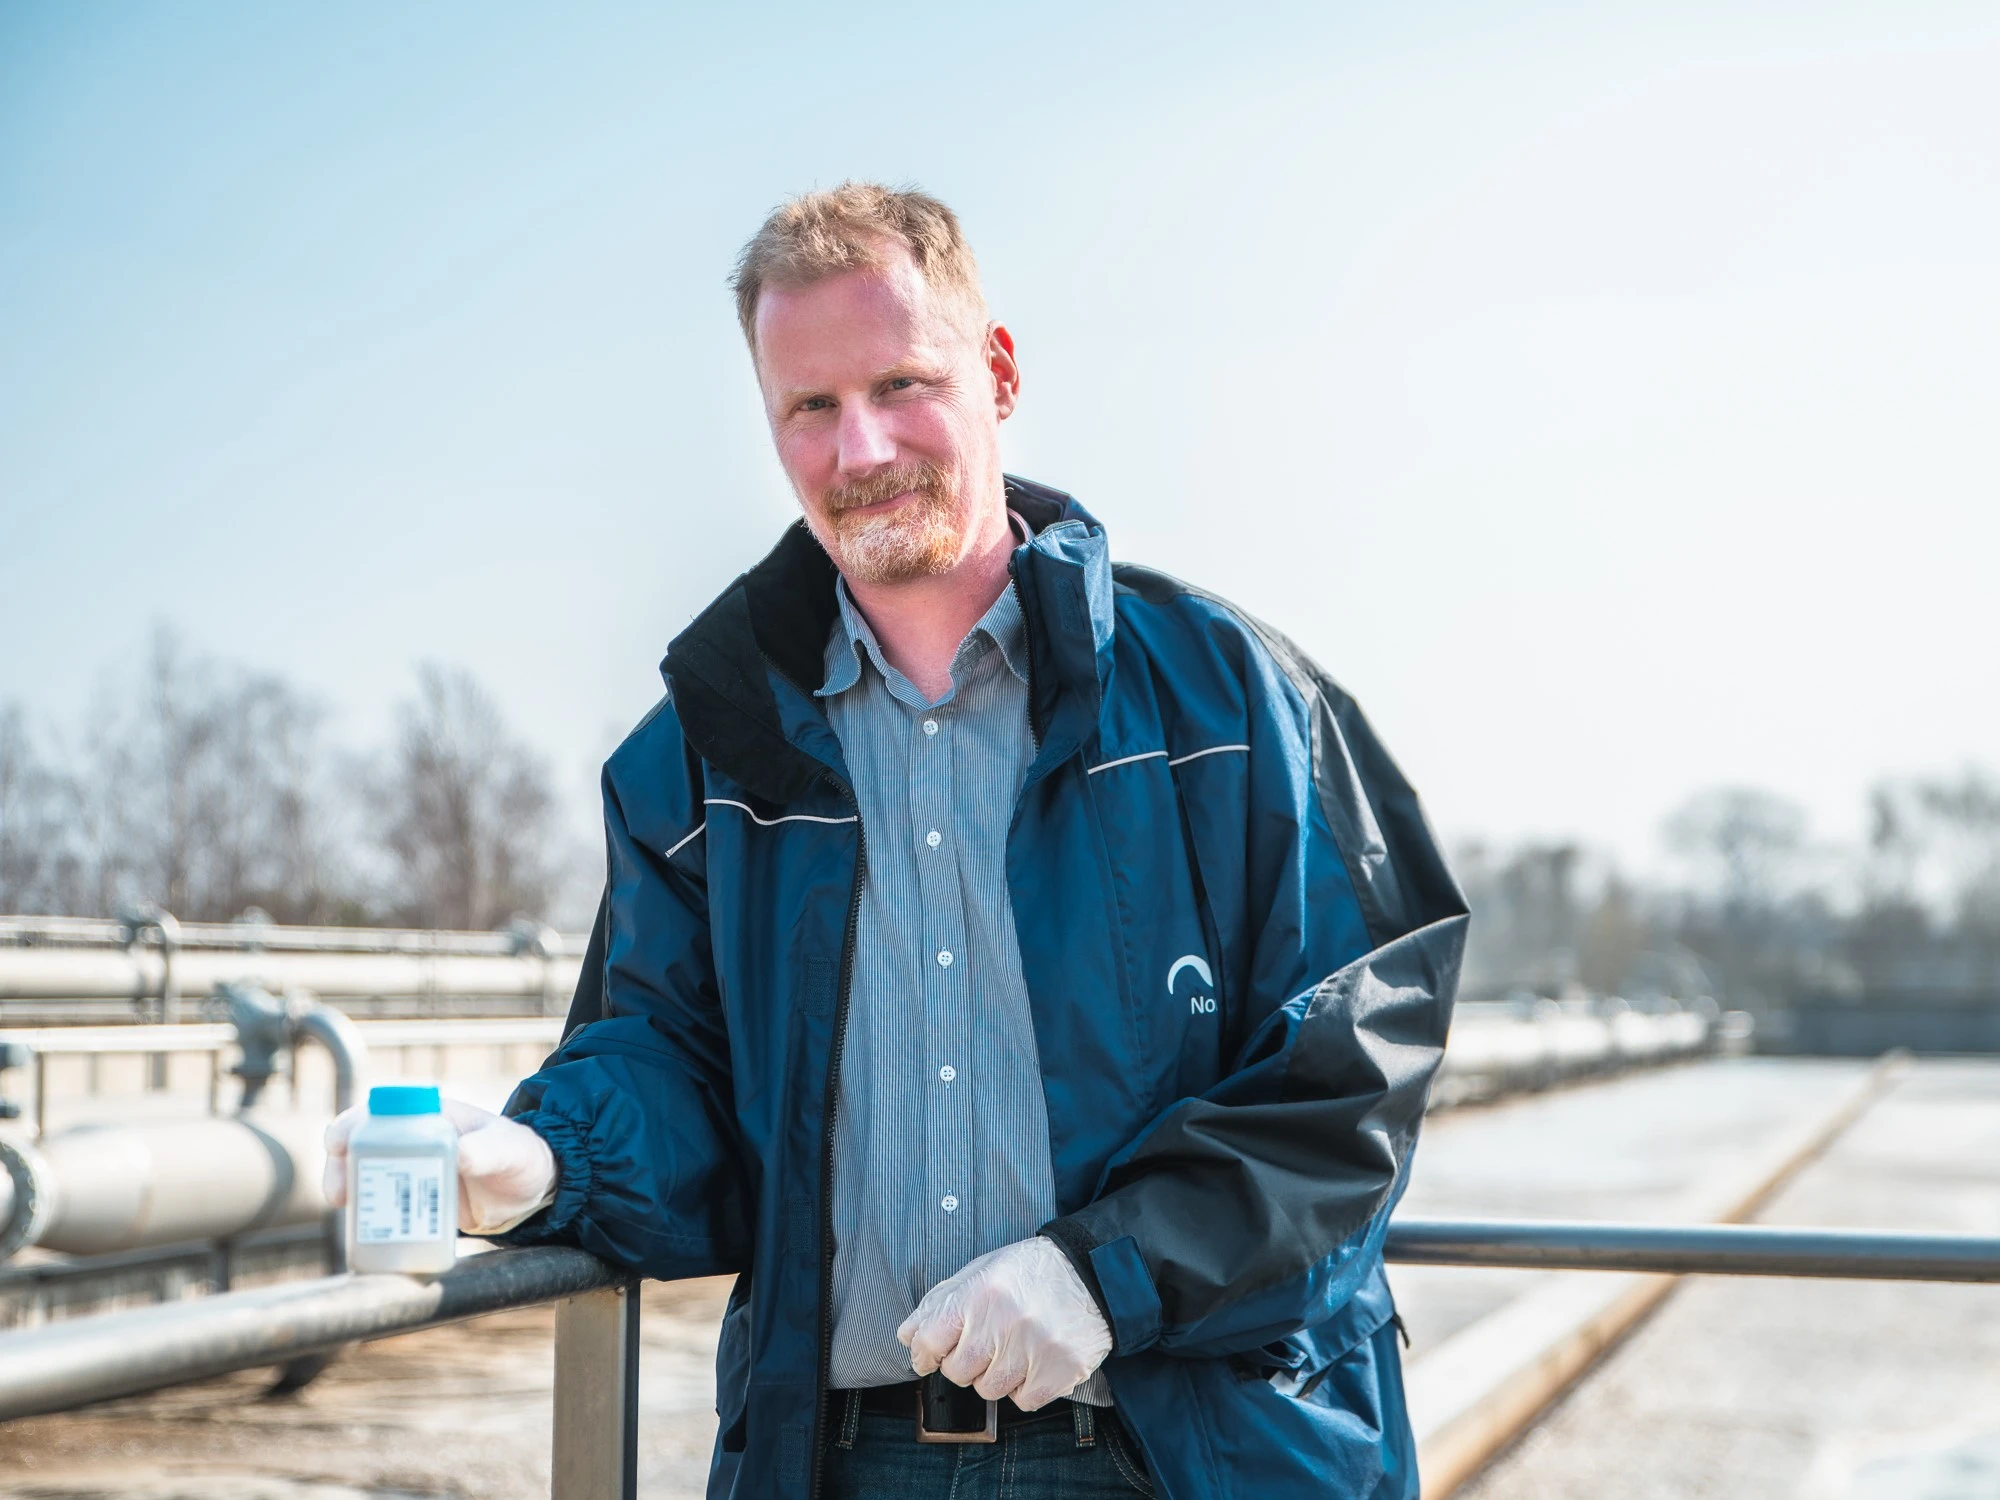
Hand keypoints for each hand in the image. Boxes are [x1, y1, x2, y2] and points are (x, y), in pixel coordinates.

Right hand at [322, 1097, 557, 1235]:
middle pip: (362, 1144)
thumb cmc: (522, 1157)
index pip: (381, 1110)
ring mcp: (413, 1171)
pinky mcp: (417, 1201)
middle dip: (341, 1164)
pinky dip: (369, 1216)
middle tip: (339, 1193)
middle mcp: (415, 1139)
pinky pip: (384, 1206)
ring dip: (350, 1191)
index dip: (353, 1124)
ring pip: (366, 1176)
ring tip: (348, 1213)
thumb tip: (459, 1155)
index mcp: (432, 1116)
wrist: (534, 1191)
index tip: (338, 1145)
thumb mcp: (508, 1150)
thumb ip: (486, 1151)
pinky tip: (365, 1232)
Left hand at [897, 1236, 1112, 1409]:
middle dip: (965, 1363)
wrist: (1093, 1272)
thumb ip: (940, 1302)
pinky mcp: (1060, 1371)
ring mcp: (1034, 1349)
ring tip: (1013, 1348)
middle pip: (958, 1372)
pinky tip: (1034, 1361)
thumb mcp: (982, 1271)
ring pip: (989, 1390)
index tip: (928, 1358)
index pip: (930, 1340)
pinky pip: (1023, 1401)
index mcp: (980, 1292)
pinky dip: (1025, 1387)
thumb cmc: (1031, 1272)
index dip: (924, 1354)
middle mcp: (1005, 1321)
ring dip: (996, 1375)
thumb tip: (906, 1335)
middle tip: (985, 1343)